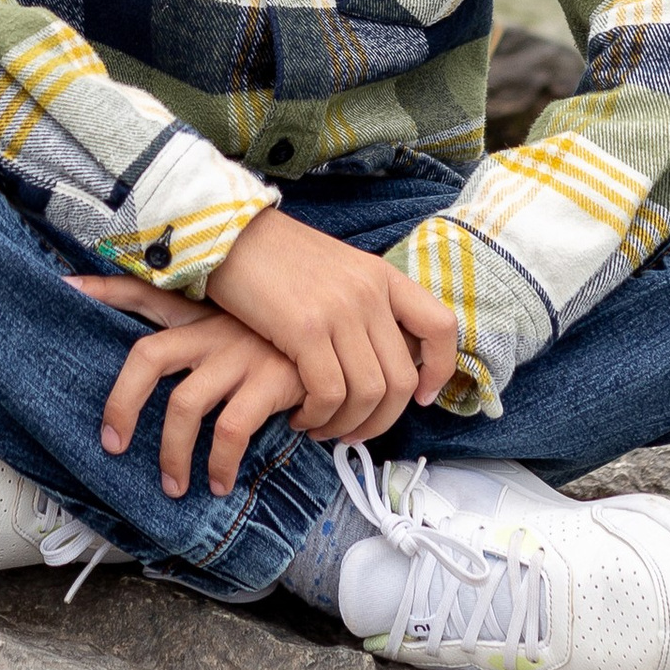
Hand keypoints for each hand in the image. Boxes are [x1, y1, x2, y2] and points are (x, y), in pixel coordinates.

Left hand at [83, 297, 309, 496]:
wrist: (348, 338)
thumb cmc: (283, 340)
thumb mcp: (237, 322)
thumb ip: (187, 322)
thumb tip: (122, 323)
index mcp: (202, 316)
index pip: (145, 295)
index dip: (106, 291)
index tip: (70, 293)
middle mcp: (214, 331)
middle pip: (148, 358)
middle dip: (123, 405)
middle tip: (114, 446)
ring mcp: (240, 355)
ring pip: (184, 406)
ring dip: (173, 454)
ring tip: (176, 486)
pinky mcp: (271, 381)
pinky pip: (231, 429)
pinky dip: (222, 460)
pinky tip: (224, 479)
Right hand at [204, 209, 458, 442]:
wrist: (229, 235)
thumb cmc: (277, 260)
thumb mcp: (337, 273)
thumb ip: (365, 306)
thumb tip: (384, 357)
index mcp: (382, 276)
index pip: (440, 327)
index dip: (440, 370)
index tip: (420, 397)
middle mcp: (369, 292)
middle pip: (401, 378)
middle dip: (382, 419)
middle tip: (354, 434)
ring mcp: (340, 309)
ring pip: (368, 393)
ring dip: (346, 424)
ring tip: (321, 427)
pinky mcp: (305, 328)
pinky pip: (329, 392)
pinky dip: (318, 416)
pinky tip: (300, 416)